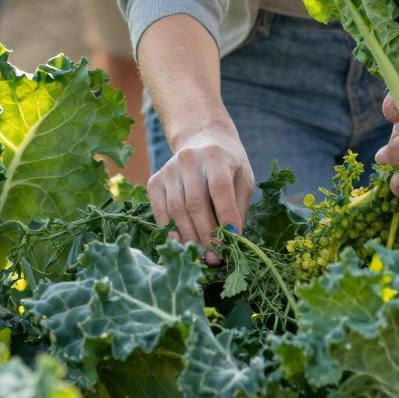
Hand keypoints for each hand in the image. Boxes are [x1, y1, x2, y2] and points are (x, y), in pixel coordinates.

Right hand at [148, 117, 253, 260]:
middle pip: (195, 203)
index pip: (220, 188)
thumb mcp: (243, 179)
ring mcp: (169, 169)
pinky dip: (170, 231)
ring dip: (190, 238)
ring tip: (202, 255)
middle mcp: (189, 159)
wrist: (202, 139)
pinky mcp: (155, 181)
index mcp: (216, 156)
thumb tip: (232, 241)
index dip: (226, 216)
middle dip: (207, 235)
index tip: (233, 240)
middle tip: (216, 257)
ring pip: (176, 210)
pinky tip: (182, 243)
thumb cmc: (229, 165)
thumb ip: (238, 207)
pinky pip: (160, 211)